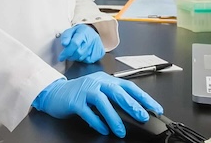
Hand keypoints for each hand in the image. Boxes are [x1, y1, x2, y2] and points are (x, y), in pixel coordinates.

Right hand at [31, 72, 163, 137]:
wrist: (54, 93)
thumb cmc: (79, 93)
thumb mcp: (98, 91)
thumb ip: (113, 98)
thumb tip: (133, 111)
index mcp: (106, 80)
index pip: (129, 87)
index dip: (143, 97)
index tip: (155, 108)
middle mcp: (97, 83)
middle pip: (117, 92)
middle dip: (132, 105)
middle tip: (142, 116)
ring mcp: (85, 91)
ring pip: (103, 103)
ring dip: (114, 118)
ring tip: (121, 130)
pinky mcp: (75, 101)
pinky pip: (88, 113)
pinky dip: (97, 122)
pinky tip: (103, 129)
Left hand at [57, 24, 103, 63]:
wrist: (90, 32)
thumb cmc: (79, 32)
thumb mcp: (70, 31)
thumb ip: (66, 36)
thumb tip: (64, 43)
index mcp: (83, 32)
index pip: (75, 43)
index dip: (67, 52)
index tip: (61, 57)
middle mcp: (92, 38)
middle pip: (79, 52)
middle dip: (71, 56)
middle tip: (68, 54)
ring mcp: (97, 45)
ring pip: (84, 58)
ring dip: (77, 58)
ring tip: (75, 52)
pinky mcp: (101, 52)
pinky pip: (90, 60)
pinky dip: (84, 59)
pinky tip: (83, 54)